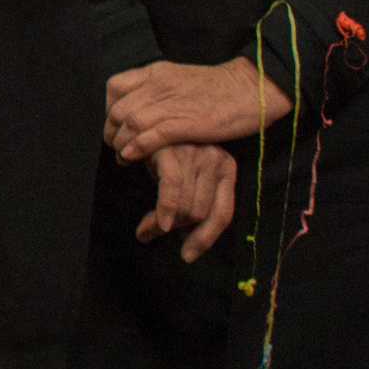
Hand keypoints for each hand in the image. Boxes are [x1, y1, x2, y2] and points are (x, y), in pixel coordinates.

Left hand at [107, 57, 292, 161]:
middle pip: (118, 109)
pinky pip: (151, 135)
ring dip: (121, 143)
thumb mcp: (180, 79)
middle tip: (115, 146)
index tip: (115, 124)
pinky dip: (136, 147)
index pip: (115, 87)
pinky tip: (131, 157)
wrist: (252, 88)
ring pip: (130, 123)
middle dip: (111, 131)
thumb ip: (158, 89)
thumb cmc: (220, 88)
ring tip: (123, 157)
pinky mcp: (186, 123)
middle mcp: (158, 86)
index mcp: (156, 73)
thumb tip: (141, 108)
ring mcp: (171, 104)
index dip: (109, 108)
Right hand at [136, 142, 238, 262]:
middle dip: (176, 229)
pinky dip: (163, 212)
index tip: (187, 255)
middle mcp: (216, 160)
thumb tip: (183, 241)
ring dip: (163, 224)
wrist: (142, 112)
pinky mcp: (172, 151)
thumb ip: (190, 199)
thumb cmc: (164, 147)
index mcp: (226, 167)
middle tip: (152, 231)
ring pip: (185, 207)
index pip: (222, 214)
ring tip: (145, 228)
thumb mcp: (185, 173)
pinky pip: (171, 192)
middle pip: (199, 213)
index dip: (205, 239)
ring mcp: (195, 155)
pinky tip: (151, 226)